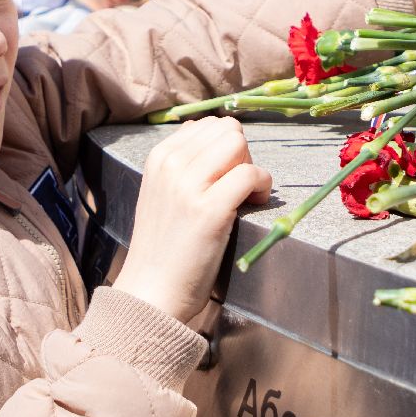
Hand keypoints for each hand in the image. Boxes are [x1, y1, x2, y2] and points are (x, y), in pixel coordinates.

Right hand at [114, 117, 271, 321]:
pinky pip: (251, 174)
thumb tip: (206, 132)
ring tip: (247, 194)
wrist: (152, 291)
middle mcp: (171, 165)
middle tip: (239, 186)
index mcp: (159, 157)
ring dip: (253, 167)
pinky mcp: (210, 210)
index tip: (226, 174)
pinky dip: (263, 186)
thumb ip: (181, 163)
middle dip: (242, 154)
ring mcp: (189, 186)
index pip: (208, 125)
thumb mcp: (160, 192)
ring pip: (239, 144)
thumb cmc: (163, 247)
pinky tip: (256, 203)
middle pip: (228, 131)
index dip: (226, 147)